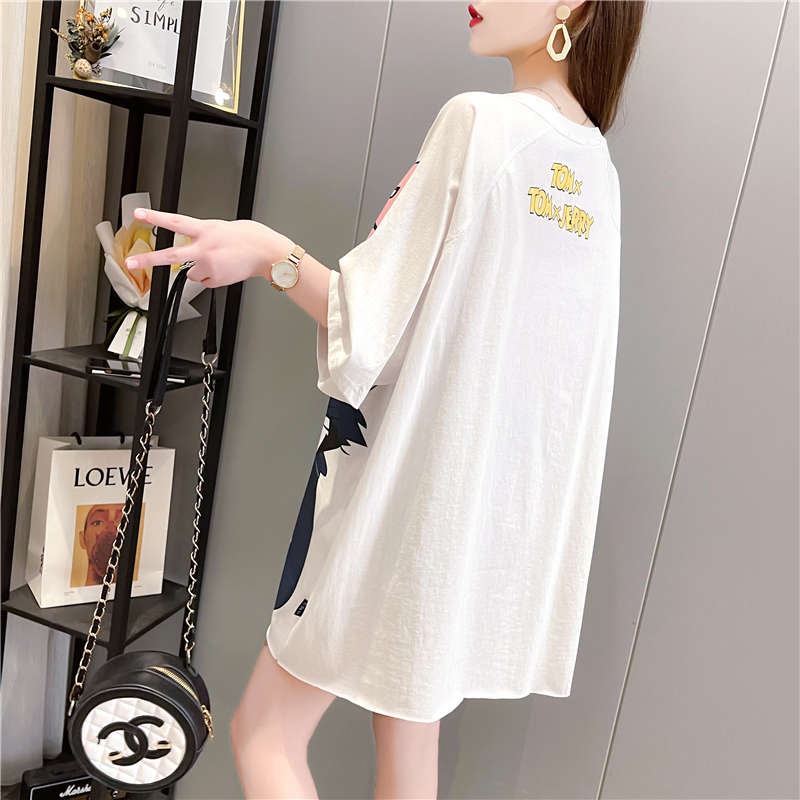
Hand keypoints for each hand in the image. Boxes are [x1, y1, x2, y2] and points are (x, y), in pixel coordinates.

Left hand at [124, 207, 293, 287]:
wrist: (266, 252)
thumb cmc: (248, 237)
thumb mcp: (221, 228)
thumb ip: (202, 236)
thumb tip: (192, 251)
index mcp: (206, 230)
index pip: (175, 222)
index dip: (155, 218)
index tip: (138, 215)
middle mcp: (205, 249)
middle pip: (171, 256)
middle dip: (148, 260)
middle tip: (130, 264)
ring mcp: (209, 266)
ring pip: (192, 273)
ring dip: (200, 269)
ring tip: (219, 262)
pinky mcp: (216, 279)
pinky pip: (205, 281)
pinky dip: (212, 277)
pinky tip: (224, 269)